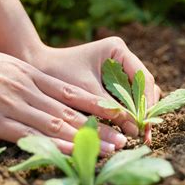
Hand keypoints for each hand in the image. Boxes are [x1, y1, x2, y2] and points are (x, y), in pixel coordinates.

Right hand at [0, 37, 126, 154]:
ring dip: (85, 140)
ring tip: (109, 150)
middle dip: (99, 128)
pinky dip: (53, 146)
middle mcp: (28, 90)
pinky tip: (71, 153)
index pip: (70, 93)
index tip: (117, 115)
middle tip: (123, 140)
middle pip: (70, 112)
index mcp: (31, 75)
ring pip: (57, 125)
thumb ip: (20, 69)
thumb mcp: (3, 60)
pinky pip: (30, 136)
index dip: (96, 106)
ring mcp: (14, 106)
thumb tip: (30, 70)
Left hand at [27, 37, 160, 140]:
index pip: (143, 78)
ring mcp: (118, 71)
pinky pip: (125, 99)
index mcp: (118, 50)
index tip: (146, 123)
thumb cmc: (57, 75)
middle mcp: (121, 59)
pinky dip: (126, 113)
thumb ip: (112, 109)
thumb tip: (135, 129)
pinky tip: (127, 129)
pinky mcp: (111, 83)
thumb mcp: (87, 93)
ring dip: (137, 113)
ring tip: (137, 134)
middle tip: (145, 134)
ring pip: (137, 94)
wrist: (36, 70)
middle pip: (144, 87)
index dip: (147, 102)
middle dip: (144, 110)